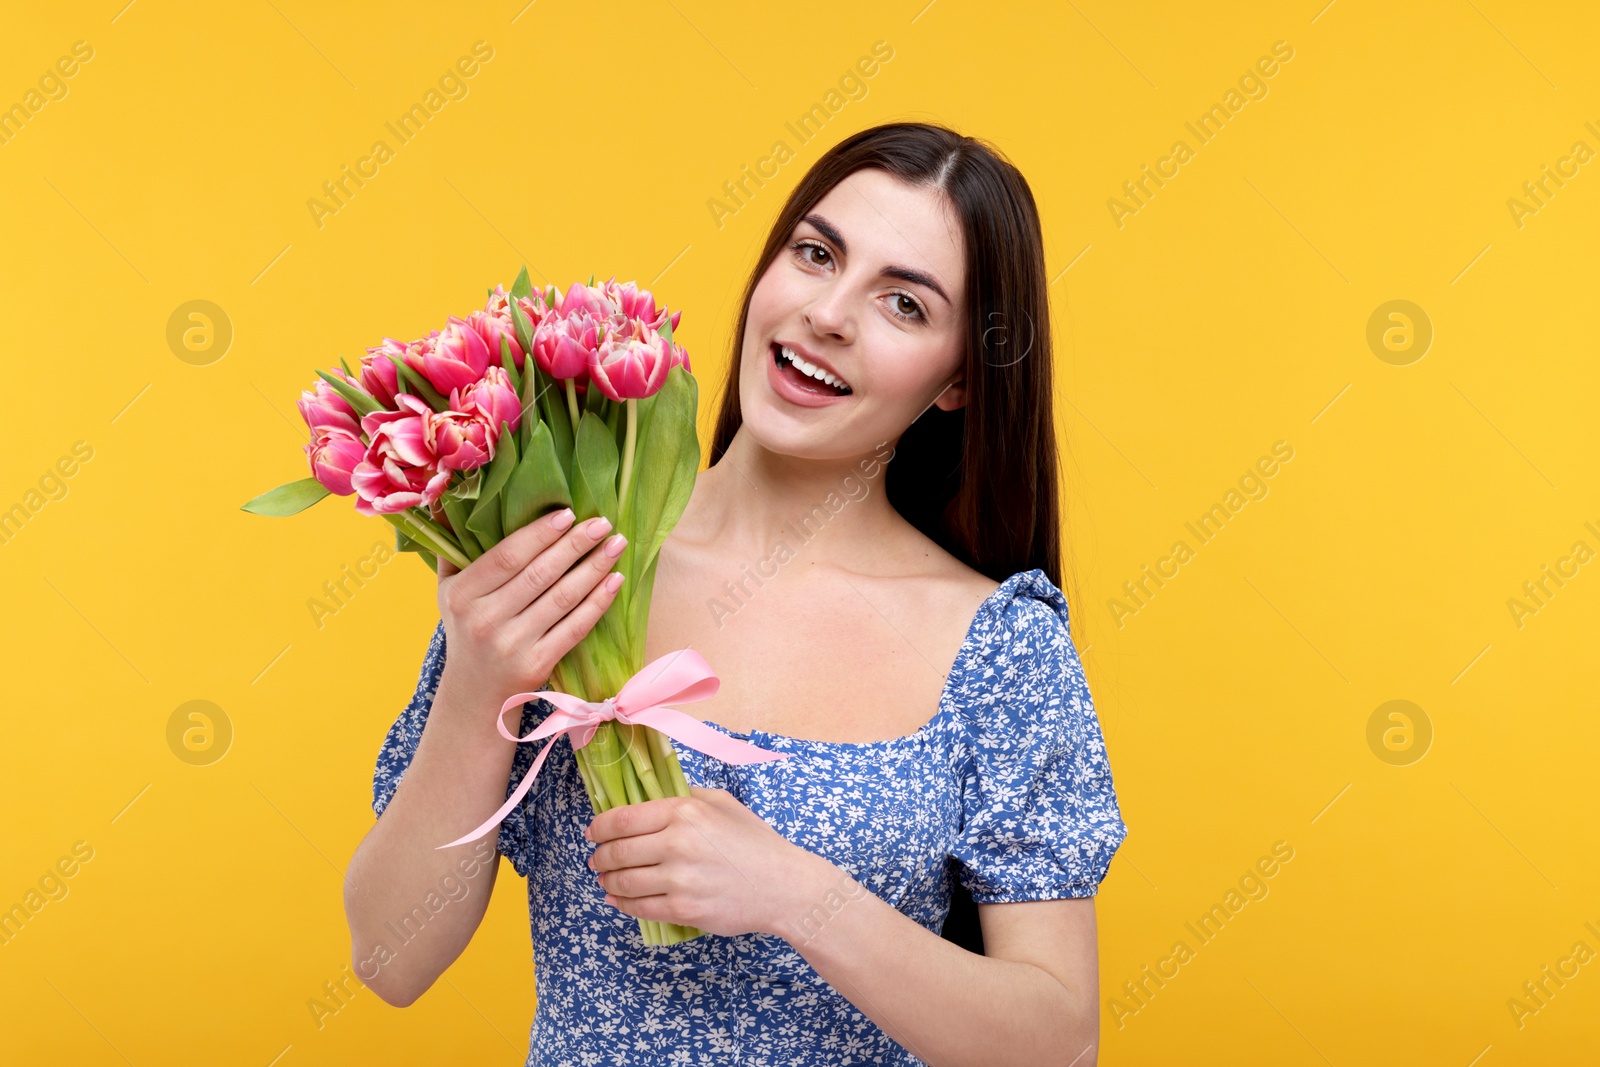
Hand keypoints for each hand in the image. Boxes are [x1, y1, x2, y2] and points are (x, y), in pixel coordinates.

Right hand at [434, 508, 628, 710]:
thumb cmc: (467, 628)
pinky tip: (615, 580)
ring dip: (595, 568)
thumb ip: (454, 549)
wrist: (475, 693)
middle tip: (603, 522)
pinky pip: (575, 627)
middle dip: (575, 544)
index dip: (540, 534)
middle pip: (539, 574)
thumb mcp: (448, 590)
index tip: (569, 513)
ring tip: (617, 544)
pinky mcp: (537, 664)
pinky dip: (599, 602)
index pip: (506, 557)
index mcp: (462, 595)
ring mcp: (512, 645)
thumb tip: (448, 500)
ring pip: (562, 599)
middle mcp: (485, 620)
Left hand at [587, 786, 838, 938]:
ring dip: (608, 880)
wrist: (784, 885)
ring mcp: (679, 879)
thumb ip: (686, 796)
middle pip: (619, 850)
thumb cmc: (756, 842)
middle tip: (595, 859)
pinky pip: (640, 907)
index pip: (624, 818)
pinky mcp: (683, 909)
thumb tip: (651, 797)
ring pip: (624, 880)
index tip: (593, 832)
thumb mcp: (723, 803)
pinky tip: (617, 899)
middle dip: (600, 856)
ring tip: (604, 879)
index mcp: (685, 811)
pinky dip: (622, 903)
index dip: (600, 827)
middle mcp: (678, 843)